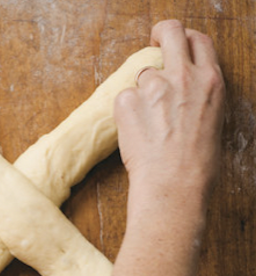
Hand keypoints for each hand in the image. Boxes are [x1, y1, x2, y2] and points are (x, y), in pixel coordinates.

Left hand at [115, 21, 223, 217]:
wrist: (174, 182)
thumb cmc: (197, 161)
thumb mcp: (213, 116)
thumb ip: (198, 92)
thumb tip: (183, 84)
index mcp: (210, 80)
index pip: (198, 40)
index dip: (184, 38)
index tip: (173, 44)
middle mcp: (183, 76)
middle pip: (170, 32)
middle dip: (160, 33)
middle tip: (152, 45)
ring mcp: (154, 87)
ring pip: (142, 73)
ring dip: (142, 91)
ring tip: (148, 122)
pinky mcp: (127, 101)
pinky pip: (123, 96)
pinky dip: (126, 111)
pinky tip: (136, 132)